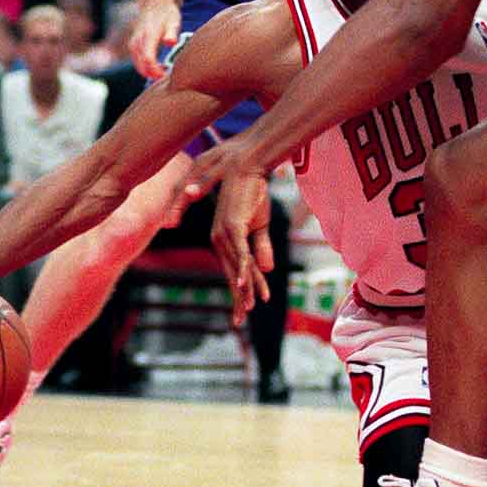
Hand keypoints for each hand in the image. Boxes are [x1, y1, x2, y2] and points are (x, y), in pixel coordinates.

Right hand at [129, 0, 181, 79]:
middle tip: (165, 79)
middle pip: (141, 64)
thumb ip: (171, 32)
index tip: (165, 76)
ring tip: (162, 74)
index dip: (155, 71)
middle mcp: (138, 39)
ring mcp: (134, 41)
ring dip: (147, 72)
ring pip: (137, 63)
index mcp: (149, 35)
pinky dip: (143, 67)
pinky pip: (136, 59)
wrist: (153, 2)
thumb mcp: (173, 20)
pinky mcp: (133, 43)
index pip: (148, 59)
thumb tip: (171, 42)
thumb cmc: (167, 13)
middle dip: (152, 74)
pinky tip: (154, 69)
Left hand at [184, 142, 275, 325]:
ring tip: (248, 309)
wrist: (250, 165)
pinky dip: (243, 269)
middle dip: (238, 299)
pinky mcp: (233, 225)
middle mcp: (220, 239)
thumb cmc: (253, 192)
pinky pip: (241, 252)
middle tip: (238, 322)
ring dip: (245, 288)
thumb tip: (266, 269)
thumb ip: (262, 247)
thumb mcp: (261, 224)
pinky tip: (245, 284)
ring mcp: (225, 233)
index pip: (234, 271)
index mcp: (225, 240)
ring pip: (238, 267)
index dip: (240, 292)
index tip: (243, 312)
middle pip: (232, 274)